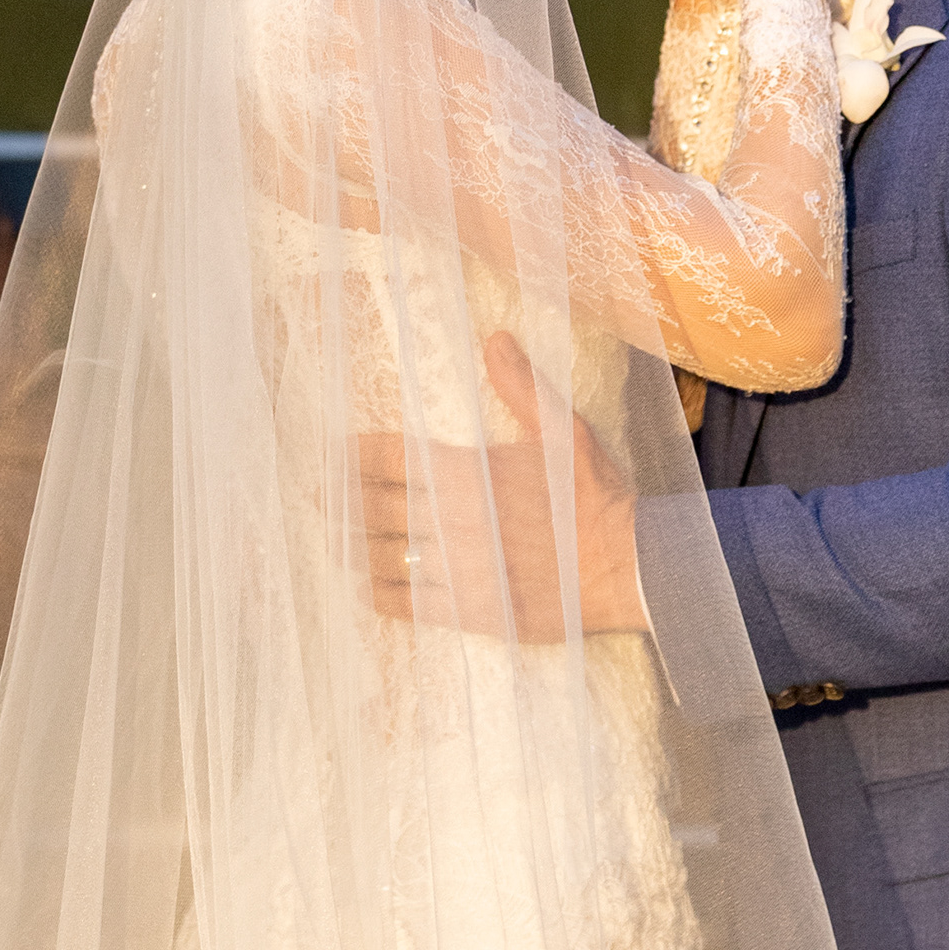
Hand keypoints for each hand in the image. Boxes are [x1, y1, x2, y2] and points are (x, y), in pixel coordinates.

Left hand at [354, 333, 643, 642]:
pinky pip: (408, 603)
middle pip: (374, 509)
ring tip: (338, 544)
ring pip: (385, 557)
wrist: (629, 566)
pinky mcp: (470, 610)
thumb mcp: (564, 431)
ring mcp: (459, 568)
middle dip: (341, 503)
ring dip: (356, 549)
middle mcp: (453, 520)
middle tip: (319, 501)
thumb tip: (494, 338)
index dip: (352, 457)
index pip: (387, 459)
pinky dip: (381, 594)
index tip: (331, 458)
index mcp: (468, 472)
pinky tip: (370, 588)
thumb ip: (520, 387)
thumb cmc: (595, 497)